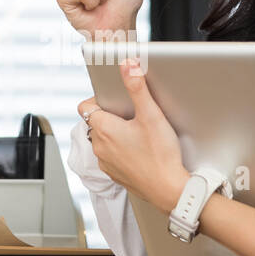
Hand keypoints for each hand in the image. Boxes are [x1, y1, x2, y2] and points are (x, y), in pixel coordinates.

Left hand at [77, 57, 188, 213]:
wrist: (169, 189)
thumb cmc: (160, 155)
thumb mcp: (151, 115)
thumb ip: (137, 88)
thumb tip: (127, 66)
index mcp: (103, 129)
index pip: (85, 106)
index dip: (98, 99)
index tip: (115, 98)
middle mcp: (99, 147)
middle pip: (95, 122)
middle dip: (110, 115)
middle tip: (132, 114)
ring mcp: (105, 162)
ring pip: (102, 140)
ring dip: (114, 133)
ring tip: (137, 132)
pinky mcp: (114, 174)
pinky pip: (110, 156)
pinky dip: (120, 150)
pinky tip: (139, 149)